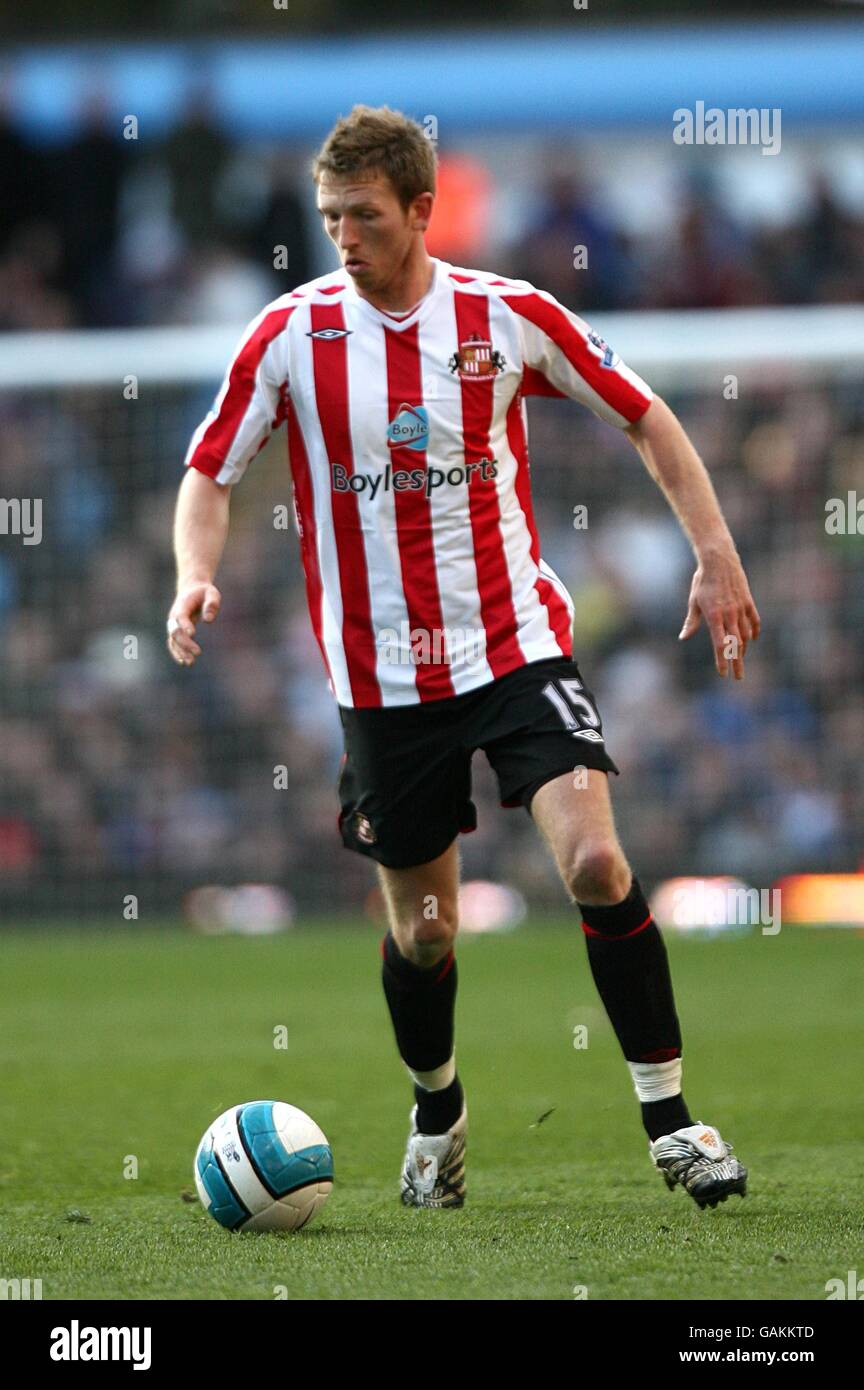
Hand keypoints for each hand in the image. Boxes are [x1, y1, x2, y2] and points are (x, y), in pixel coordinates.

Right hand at [166, 582, 221, 666]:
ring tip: (190, 662)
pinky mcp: (176, 632)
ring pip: (173, 640)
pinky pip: (173, 644)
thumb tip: (208, 620)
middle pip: (175, 631)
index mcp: (182, 605)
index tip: (192, 634)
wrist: (191, 590)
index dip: (185, 625)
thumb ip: (211, 604)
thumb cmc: (203, 593)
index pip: (181, 617)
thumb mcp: (211, 593)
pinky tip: (185, 662)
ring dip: (180, 652)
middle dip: (185, 642)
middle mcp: (174, 617)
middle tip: (198, 652)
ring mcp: (173, 625)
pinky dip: (177, 653)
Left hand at [678, 550, 760, 678]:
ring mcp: (741, 608)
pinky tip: (752, 639)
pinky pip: (754, 620)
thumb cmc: (702, 581)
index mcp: (714, 616)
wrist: (719, 560)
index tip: (723, 674)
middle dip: (737, 662)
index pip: (719, 645)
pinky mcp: (748, 601)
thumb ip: (691, 621)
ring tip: (741, 659)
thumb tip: (684, 637)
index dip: (722, 661)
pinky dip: (754, 631)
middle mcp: (730, 614)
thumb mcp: (694, 601)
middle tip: (738, 677)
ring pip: (745, 634)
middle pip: (735, 645)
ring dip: (743, 649)